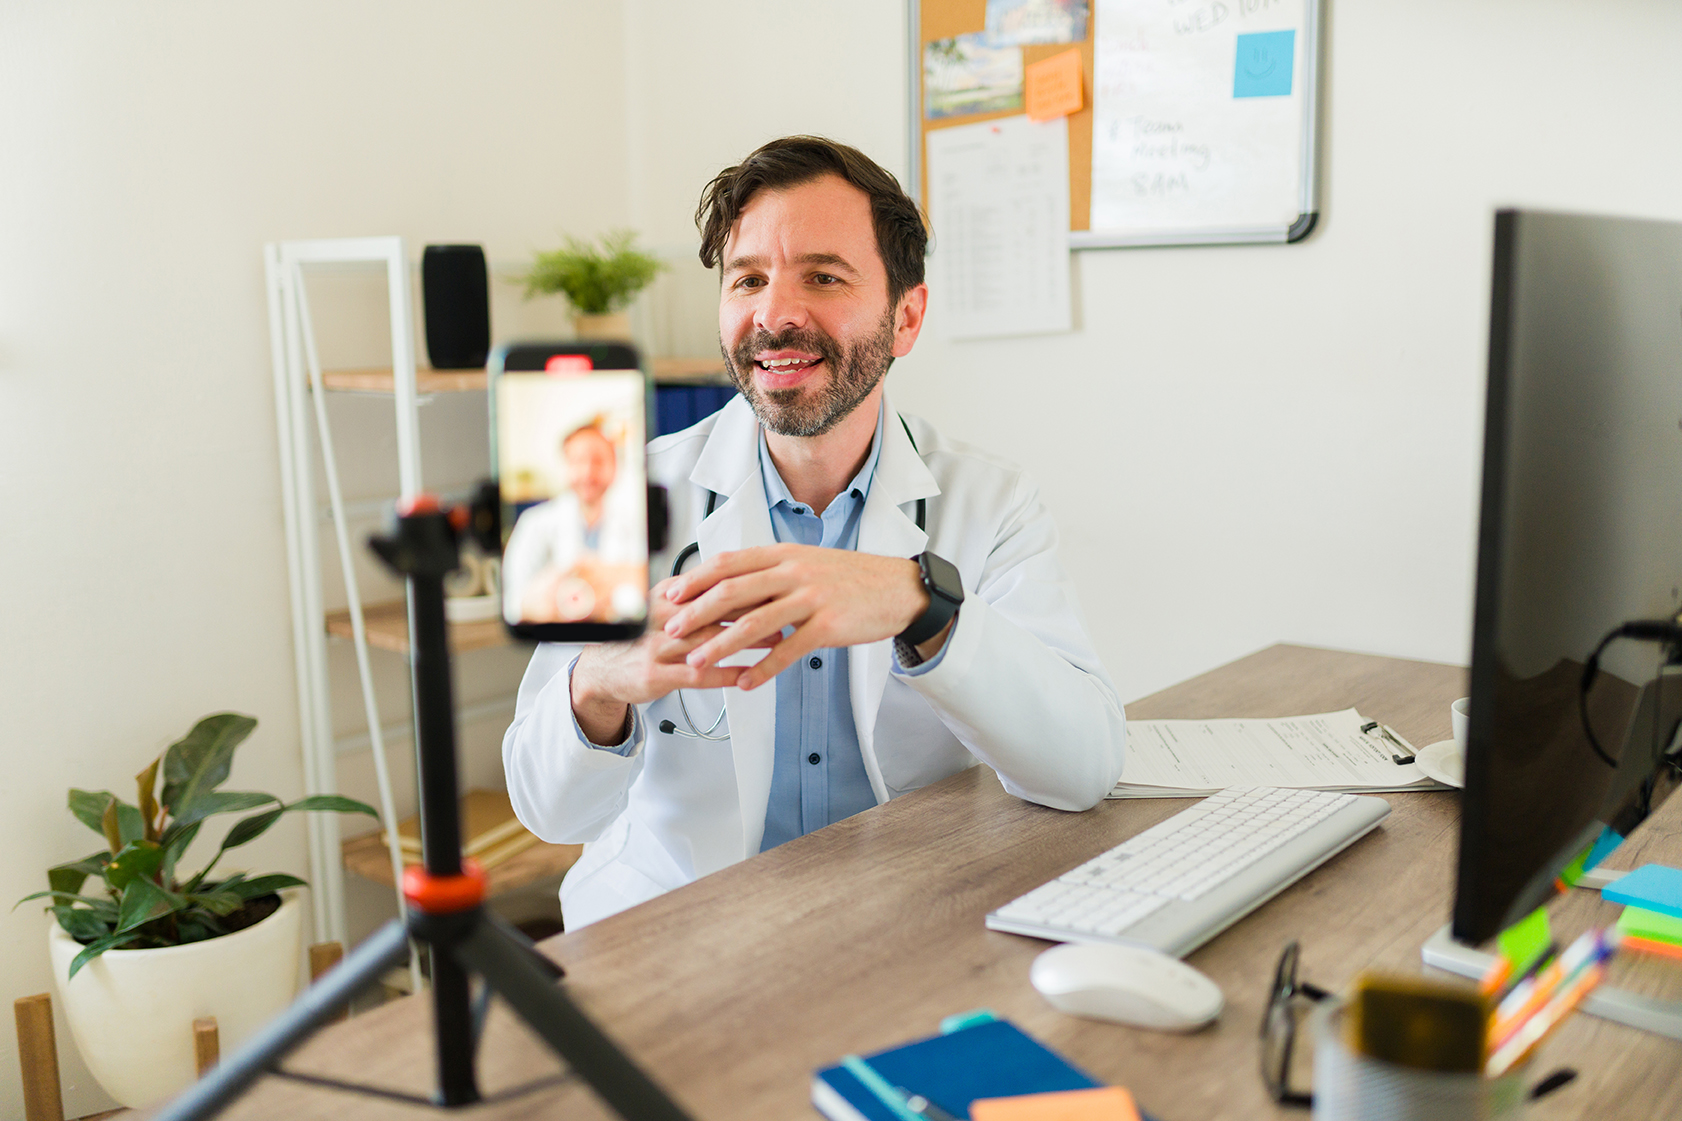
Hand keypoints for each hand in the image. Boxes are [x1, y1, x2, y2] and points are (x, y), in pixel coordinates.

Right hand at [570, 575, 767, 743]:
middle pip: (713, 607)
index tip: (773, 582)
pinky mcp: (656, 674)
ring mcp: (657, 647)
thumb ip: (694, 594)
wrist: (600, 669)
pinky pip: (697, 674)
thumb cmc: (639, 638)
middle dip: (752, 607)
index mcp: (665, 596)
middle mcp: (661, 618)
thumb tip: (737, 578)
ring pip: (708, 640)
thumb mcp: (662, 607)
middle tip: (782, 607)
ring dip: (746, 639)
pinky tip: (746, 674)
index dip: (745, 582)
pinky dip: (725, 673)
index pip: (710, 583)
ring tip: (776, 640)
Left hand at [661, 544, 931, 690]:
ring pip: (755, 623)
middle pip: (733, 591)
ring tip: (697, 663)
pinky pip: (788, 650)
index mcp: (784, 554)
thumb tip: (731, 586)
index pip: (729, 563)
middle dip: (697, 613)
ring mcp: (811, 598)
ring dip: (721, 645)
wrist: (897, 588)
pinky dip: (763, 669)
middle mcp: (794, 571)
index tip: (671, 594)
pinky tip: (746, 683)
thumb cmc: (850, 578)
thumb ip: (771, 572)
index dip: (695, 579)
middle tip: (672, 631)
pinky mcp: (828, 625)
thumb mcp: (807, 563)